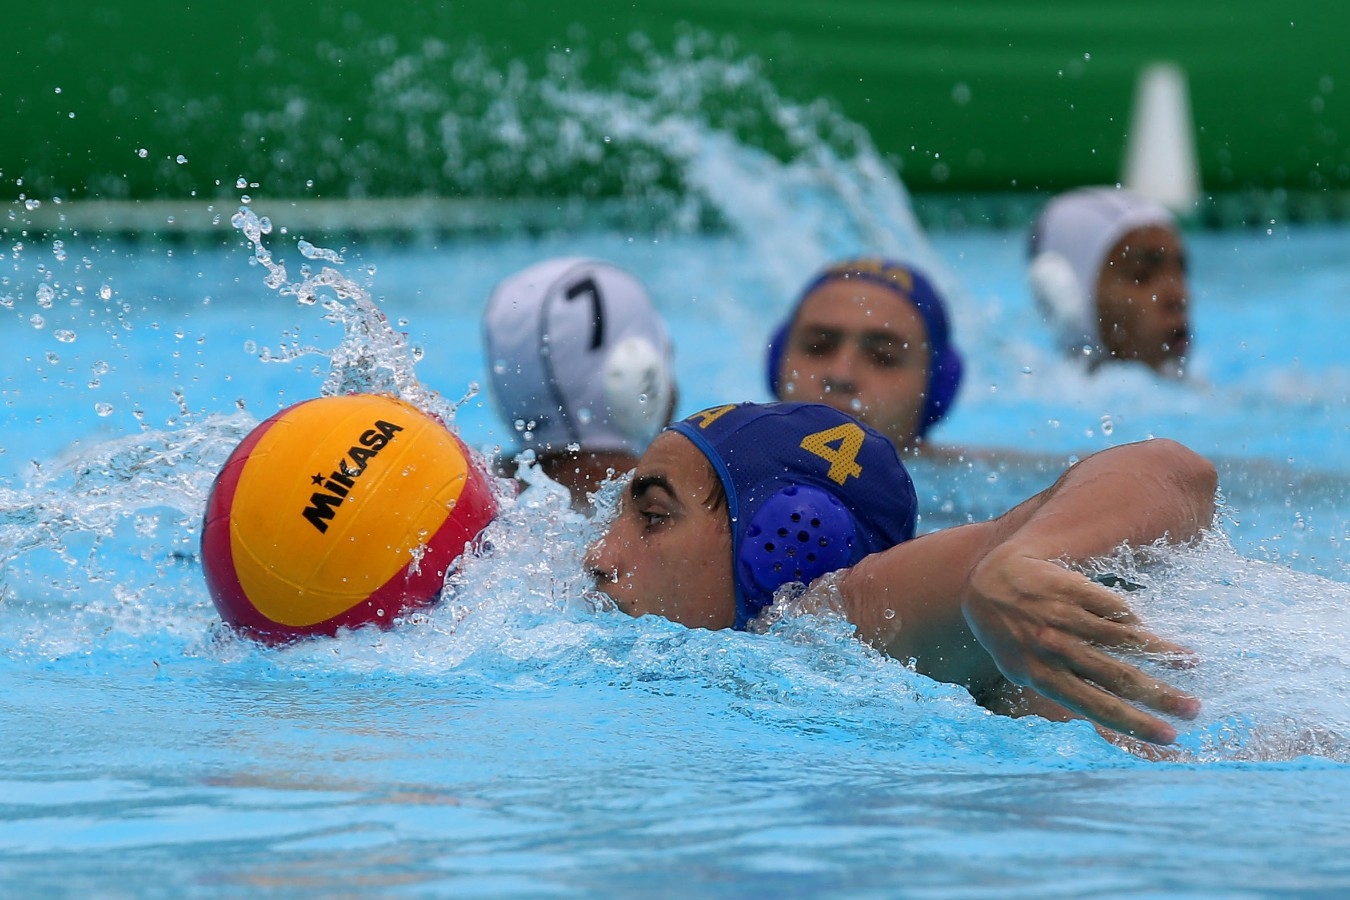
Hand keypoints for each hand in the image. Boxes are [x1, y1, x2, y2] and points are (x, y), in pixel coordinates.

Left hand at [961, 546, 1199, 743]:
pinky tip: (1155, 634)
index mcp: (1041, 676)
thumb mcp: (1024, 667)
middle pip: (1116, 676)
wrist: (990, 580)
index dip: (1135, 722)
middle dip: (1160, 696)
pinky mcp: (1072, 588)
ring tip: (1191, 663)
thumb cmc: (1010, 634)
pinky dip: (1137, 623)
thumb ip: (1061, 687)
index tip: (1170, 737)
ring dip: (1162, 653)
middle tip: (1195, 709)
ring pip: (1122, 639)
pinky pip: (1114, 609)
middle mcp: (1053, 648)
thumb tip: (1108, 714)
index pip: (1096, 706)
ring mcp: (1063, 616)